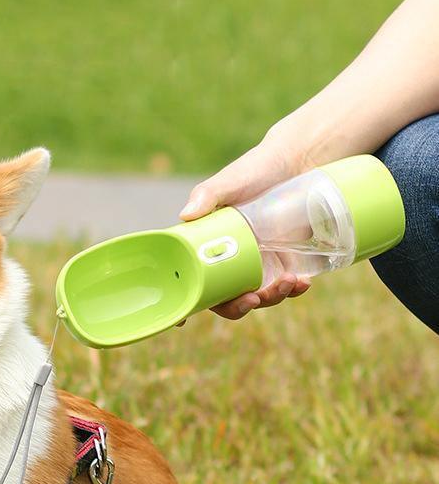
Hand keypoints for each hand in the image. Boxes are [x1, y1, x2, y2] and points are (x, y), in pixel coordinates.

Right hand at [179, 127, 311, 318]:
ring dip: (270, 299)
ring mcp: (257, 265)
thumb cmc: (255, 169)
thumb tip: (186, 215)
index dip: (184, 304)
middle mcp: (229, 261)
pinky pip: (285, 288)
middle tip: (252, 298)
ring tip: (288, 282)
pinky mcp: (284, 263)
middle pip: (224, 299)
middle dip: (237, 307)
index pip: (190, 280)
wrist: (298, 162)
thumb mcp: (229, 181)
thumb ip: (207, 195)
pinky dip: (293, 290)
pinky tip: (302, 283)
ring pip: (257, 297)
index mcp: (207, 246)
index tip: (180, 322)